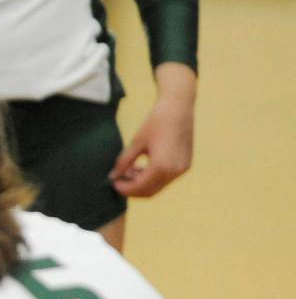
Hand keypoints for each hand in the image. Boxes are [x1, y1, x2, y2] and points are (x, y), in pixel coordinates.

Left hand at [109, 62, 194, 197]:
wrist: (178, 107)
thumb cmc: (156, 121)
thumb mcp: (136, 143)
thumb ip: (124, 162)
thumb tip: (112, 176)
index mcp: (162, 166)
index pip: (140, 187)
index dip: (124, 188)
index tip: (113, 183)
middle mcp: (174, 171)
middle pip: (149, 191)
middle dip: (132, 188)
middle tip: (118, 180)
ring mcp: (182, 169)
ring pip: (158, 186)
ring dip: (142, 183)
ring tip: (128, 170)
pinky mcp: (185, 165)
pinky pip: (166, 179)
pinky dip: (152, 177)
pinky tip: (140, 167)